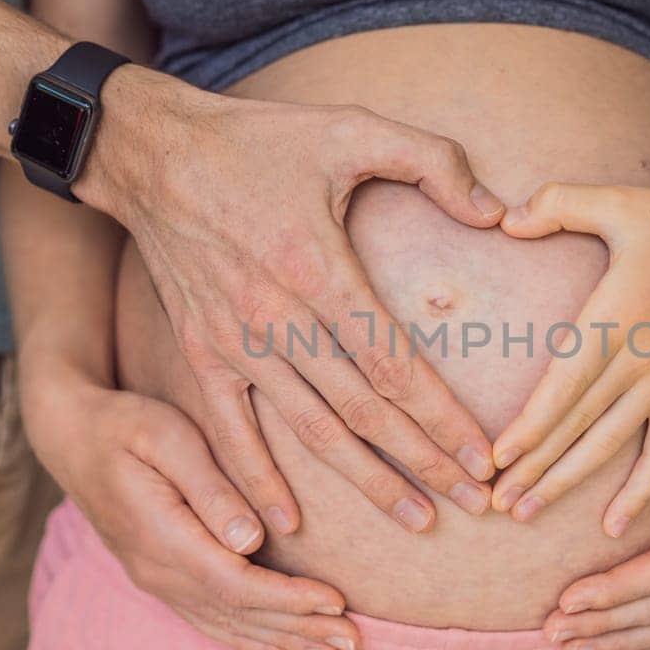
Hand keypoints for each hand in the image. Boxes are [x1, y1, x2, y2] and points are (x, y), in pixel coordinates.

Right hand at [19, 354, 360, 649]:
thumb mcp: (167, 436)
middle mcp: (156, 571)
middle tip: (354, 639)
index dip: (288, 598)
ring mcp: (153, 580)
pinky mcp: (157, 578)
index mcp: (162, 537)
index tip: (336, 601)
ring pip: (225, 624)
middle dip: (299, 627)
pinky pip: (207, 620)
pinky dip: (247, 640)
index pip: (236, 583)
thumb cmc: (126, 425)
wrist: (71, 437)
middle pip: (238, 612)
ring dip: (281, 640)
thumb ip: (209, 486)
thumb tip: (252, 539)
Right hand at [78, 74, 503, 530]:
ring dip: (365, 481)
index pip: (395, 365)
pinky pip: (231, 431)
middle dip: (425, 462)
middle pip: (364, 410)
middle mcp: (277, 318)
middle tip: (476, 503)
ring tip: (416, 518)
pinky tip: (288, 522)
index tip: (485, 457)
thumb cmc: (260, 140)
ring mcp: (235, 343)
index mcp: (319, 269)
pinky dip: (257, 480)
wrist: (152, 153)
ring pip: (311, 430)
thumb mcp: (351, 126)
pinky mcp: (200, 353)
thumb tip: (496, 210)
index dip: (443, 418)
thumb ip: (433, 160)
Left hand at [490, 182, 649, 534]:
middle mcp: (636, 361)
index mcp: (614, 317)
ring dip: (566, 483)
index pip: (565, 381)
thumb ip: (560, 202)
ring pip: (608, 445)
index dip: (531, 423)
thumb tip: (506, 219)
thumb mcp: (624, 201)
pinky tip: (612, 527)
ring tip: (523, 515)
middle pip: (576, 424)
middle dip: (532, 466)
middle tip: (490, 504)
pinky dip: (639, 491)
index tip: (498, 457)